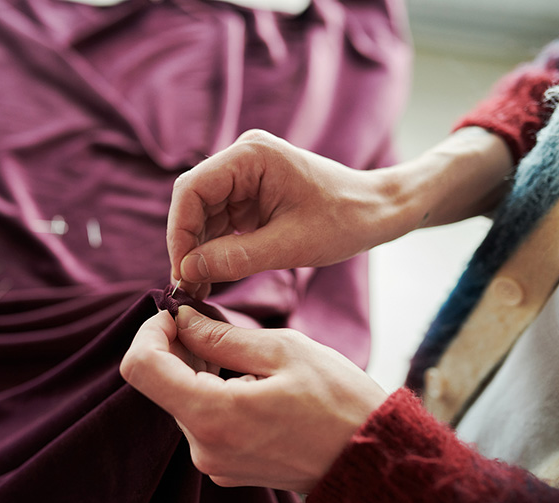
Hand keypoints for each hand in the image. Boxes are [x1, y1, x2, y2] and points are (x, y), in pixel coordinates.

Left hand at [120, 306, 387, 493]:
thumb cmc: (338, 401)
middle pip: (160, 384)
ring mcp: (214, 462)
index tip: (175, 316)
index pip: (141, 368)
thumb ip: (221, 336)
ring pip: (181, 400)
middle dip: (177, 347)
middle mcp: (204, 447)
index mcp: (214, 416)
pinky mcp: (225, 467)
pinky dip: (210, 392)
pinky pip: (201, 421)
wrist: (372, 460)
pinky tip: (246, 381)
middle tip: (213, 325)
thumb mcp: (283, 350)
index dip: (149, 332)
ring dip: (196, 369)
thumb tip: (181, 321)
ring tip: (241, 355)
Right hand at [168, 128, 513, 298]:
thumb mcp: (291, 246)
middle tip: (186, 287)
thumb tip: (188, 272)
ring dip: (198, 251)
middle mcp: (242, 159)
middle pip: (193, 201)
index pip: (192, 189)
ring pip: (202, 215)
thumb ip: (235, 258)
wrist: (378, 211)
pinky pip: (219, 222)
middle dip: (187, 245)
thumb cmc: (345, 220)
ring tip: (198, 289)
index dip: (180, 232)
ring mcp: (245, 177)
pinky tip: (212, 277)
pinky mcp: (250, 196)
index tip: (182, 272)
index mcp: (251, 156)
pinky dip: (213, 250)